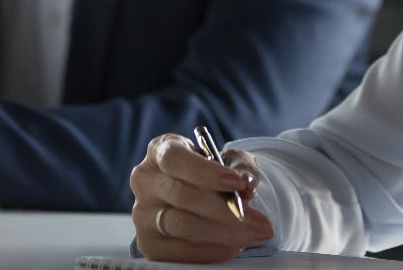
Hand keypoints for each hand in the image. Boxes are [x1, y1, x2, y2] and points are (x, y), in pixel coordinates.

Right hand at [129, 133, 271, 262]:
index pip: (175, 159)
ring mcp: (142, 213)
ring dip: (224, 233)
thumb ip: (242, 169)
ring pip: (182, 225)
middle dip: (224, 210)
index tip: (238, 184)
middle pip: (181, 195)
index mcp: (161, 151)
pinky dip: (212, 250)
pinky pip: (180, 251)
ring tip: (254, 234)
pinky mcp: (149, 243)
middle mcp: (145, 180)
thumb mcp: (231, 162)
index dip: (206, 172)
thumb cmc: (214, 175)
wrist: (200, 200)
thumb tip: (249, 184)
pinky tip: (233, 246)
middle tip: (260, 221)